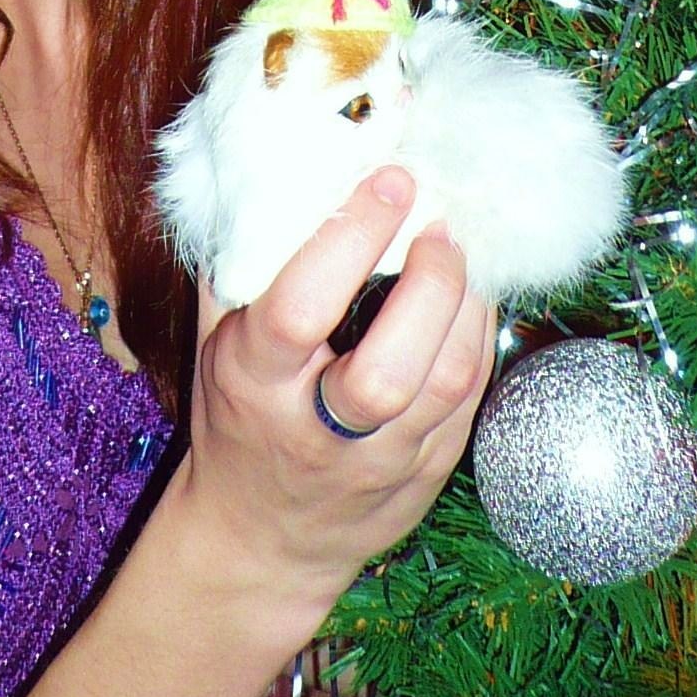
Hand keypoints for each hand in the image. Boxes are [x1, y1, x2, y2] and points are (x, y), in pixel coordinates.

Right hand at [180, 166, 494, 625]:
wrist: (262, 539)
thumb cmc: (236, 413)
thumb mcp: (216, 340)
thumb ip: (240, 260)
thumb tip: (271, 158)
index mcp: (254, 384)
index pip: (298, 310)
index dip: (348, 240)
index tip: (389, 180)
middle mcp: (318, 432)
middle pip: (390, 371)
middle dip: (428, 284)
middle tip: (439, 222)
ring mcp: (381, 463)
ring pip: (446, 386)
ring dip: (468, 305)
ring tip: (461, 248)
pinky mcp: (429, 476)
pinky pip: (470, 401)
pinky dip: (480, 335)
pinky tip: (471, 293)